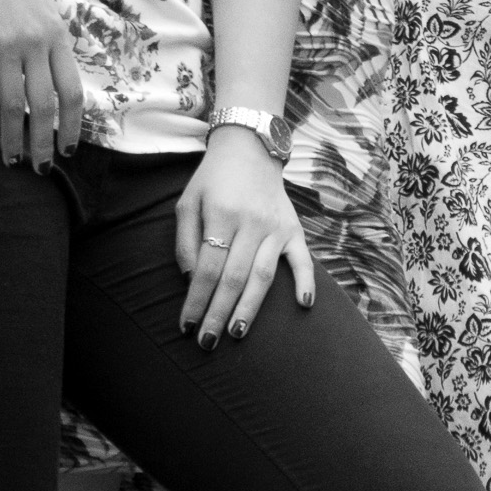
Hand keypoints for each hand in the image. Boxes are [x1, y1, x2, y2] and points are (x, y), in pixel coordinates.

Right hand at [0, 0, 86, 167]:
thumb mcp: (43, 9)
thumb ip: (50, 44)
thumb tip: (53, 83)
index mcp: (57, 36)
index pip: (72, 91)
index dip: (72, 126)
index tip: (69, 149)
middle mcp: (36, 44)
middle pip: (45, 107)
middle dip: (44, 143)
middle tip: (41, 168)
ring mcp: (5, 46)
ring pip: (14, 106)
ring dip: (13, 139)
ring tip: (11, 160)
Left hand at [175, 132, 314, 344]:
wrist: (249, 149)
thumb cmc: (213, 180)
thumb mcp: (188, 202)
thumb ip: (185, 241)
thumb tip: (191, 280)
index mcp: (221, 215)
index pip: (206, 268)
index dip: (195, 300)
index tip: (186, 326)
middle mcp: (251, 223)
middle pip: (233, 278)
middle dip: (218, 313)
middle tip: (207, 342)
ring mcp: (276, 227)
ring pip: (263, 275)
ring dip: (249, 307)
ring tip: (236, 333)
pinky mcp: (294, 228)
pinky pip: (303, 259)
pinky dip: (304, 282)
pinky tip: (302, 305)